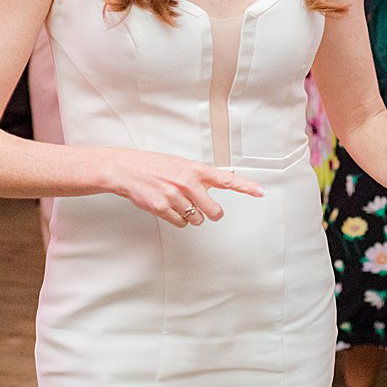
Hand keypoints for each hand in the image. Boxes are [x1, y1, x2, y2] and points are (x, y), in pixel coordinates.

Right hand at [103, 148, 266, 227]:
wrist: (126, 169)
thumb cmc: (153, 165)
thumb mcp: (181, 163)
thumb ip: (202, 173)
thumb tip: (227, 176)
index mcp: (194, 169)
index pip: (226, 179)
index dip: (246, 187)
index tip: (261, 192)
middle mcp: (187, 182)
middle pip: (214, 211)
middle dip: (210, 213)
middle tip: (202, 208)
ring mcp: (175, 196)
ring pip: (196, 219)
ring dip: (190, 215)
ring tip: (177, 202)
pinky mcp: (162, 208)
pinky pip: (180, 223)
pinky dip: (176, 219)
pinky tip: (167, 207)